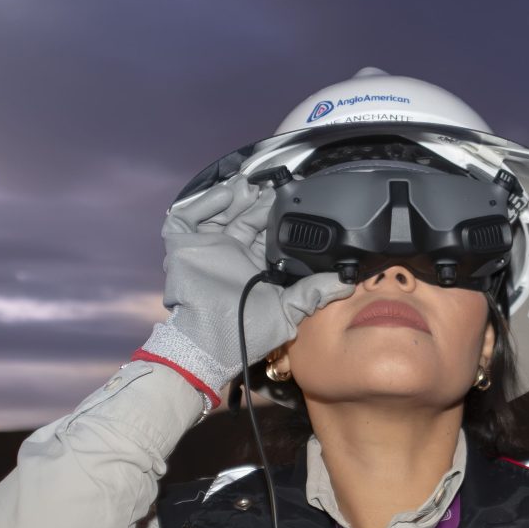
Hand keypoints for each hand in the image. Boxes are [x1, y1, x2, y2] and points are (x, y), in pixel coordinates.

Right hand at [140, 170, 352, 398]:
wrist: (211, 341)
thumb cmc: (246, 333)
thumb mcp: (287, 311)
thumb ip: (314, 293)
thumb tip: (346, 281)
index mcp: (253, 265)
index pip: (264, 230)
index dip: (273, 213)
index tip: (287, 196)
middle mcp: (230, 253)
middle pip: (242, 216)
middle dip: (255, 200)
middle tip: (269, 186)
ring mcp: (206, 248)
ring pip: (218, 212)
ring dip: (232, 196)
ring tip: (247, 185)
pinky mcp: (182, 247)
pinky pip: (186, 217)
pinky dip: (203, 203)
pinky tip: (224, 195)